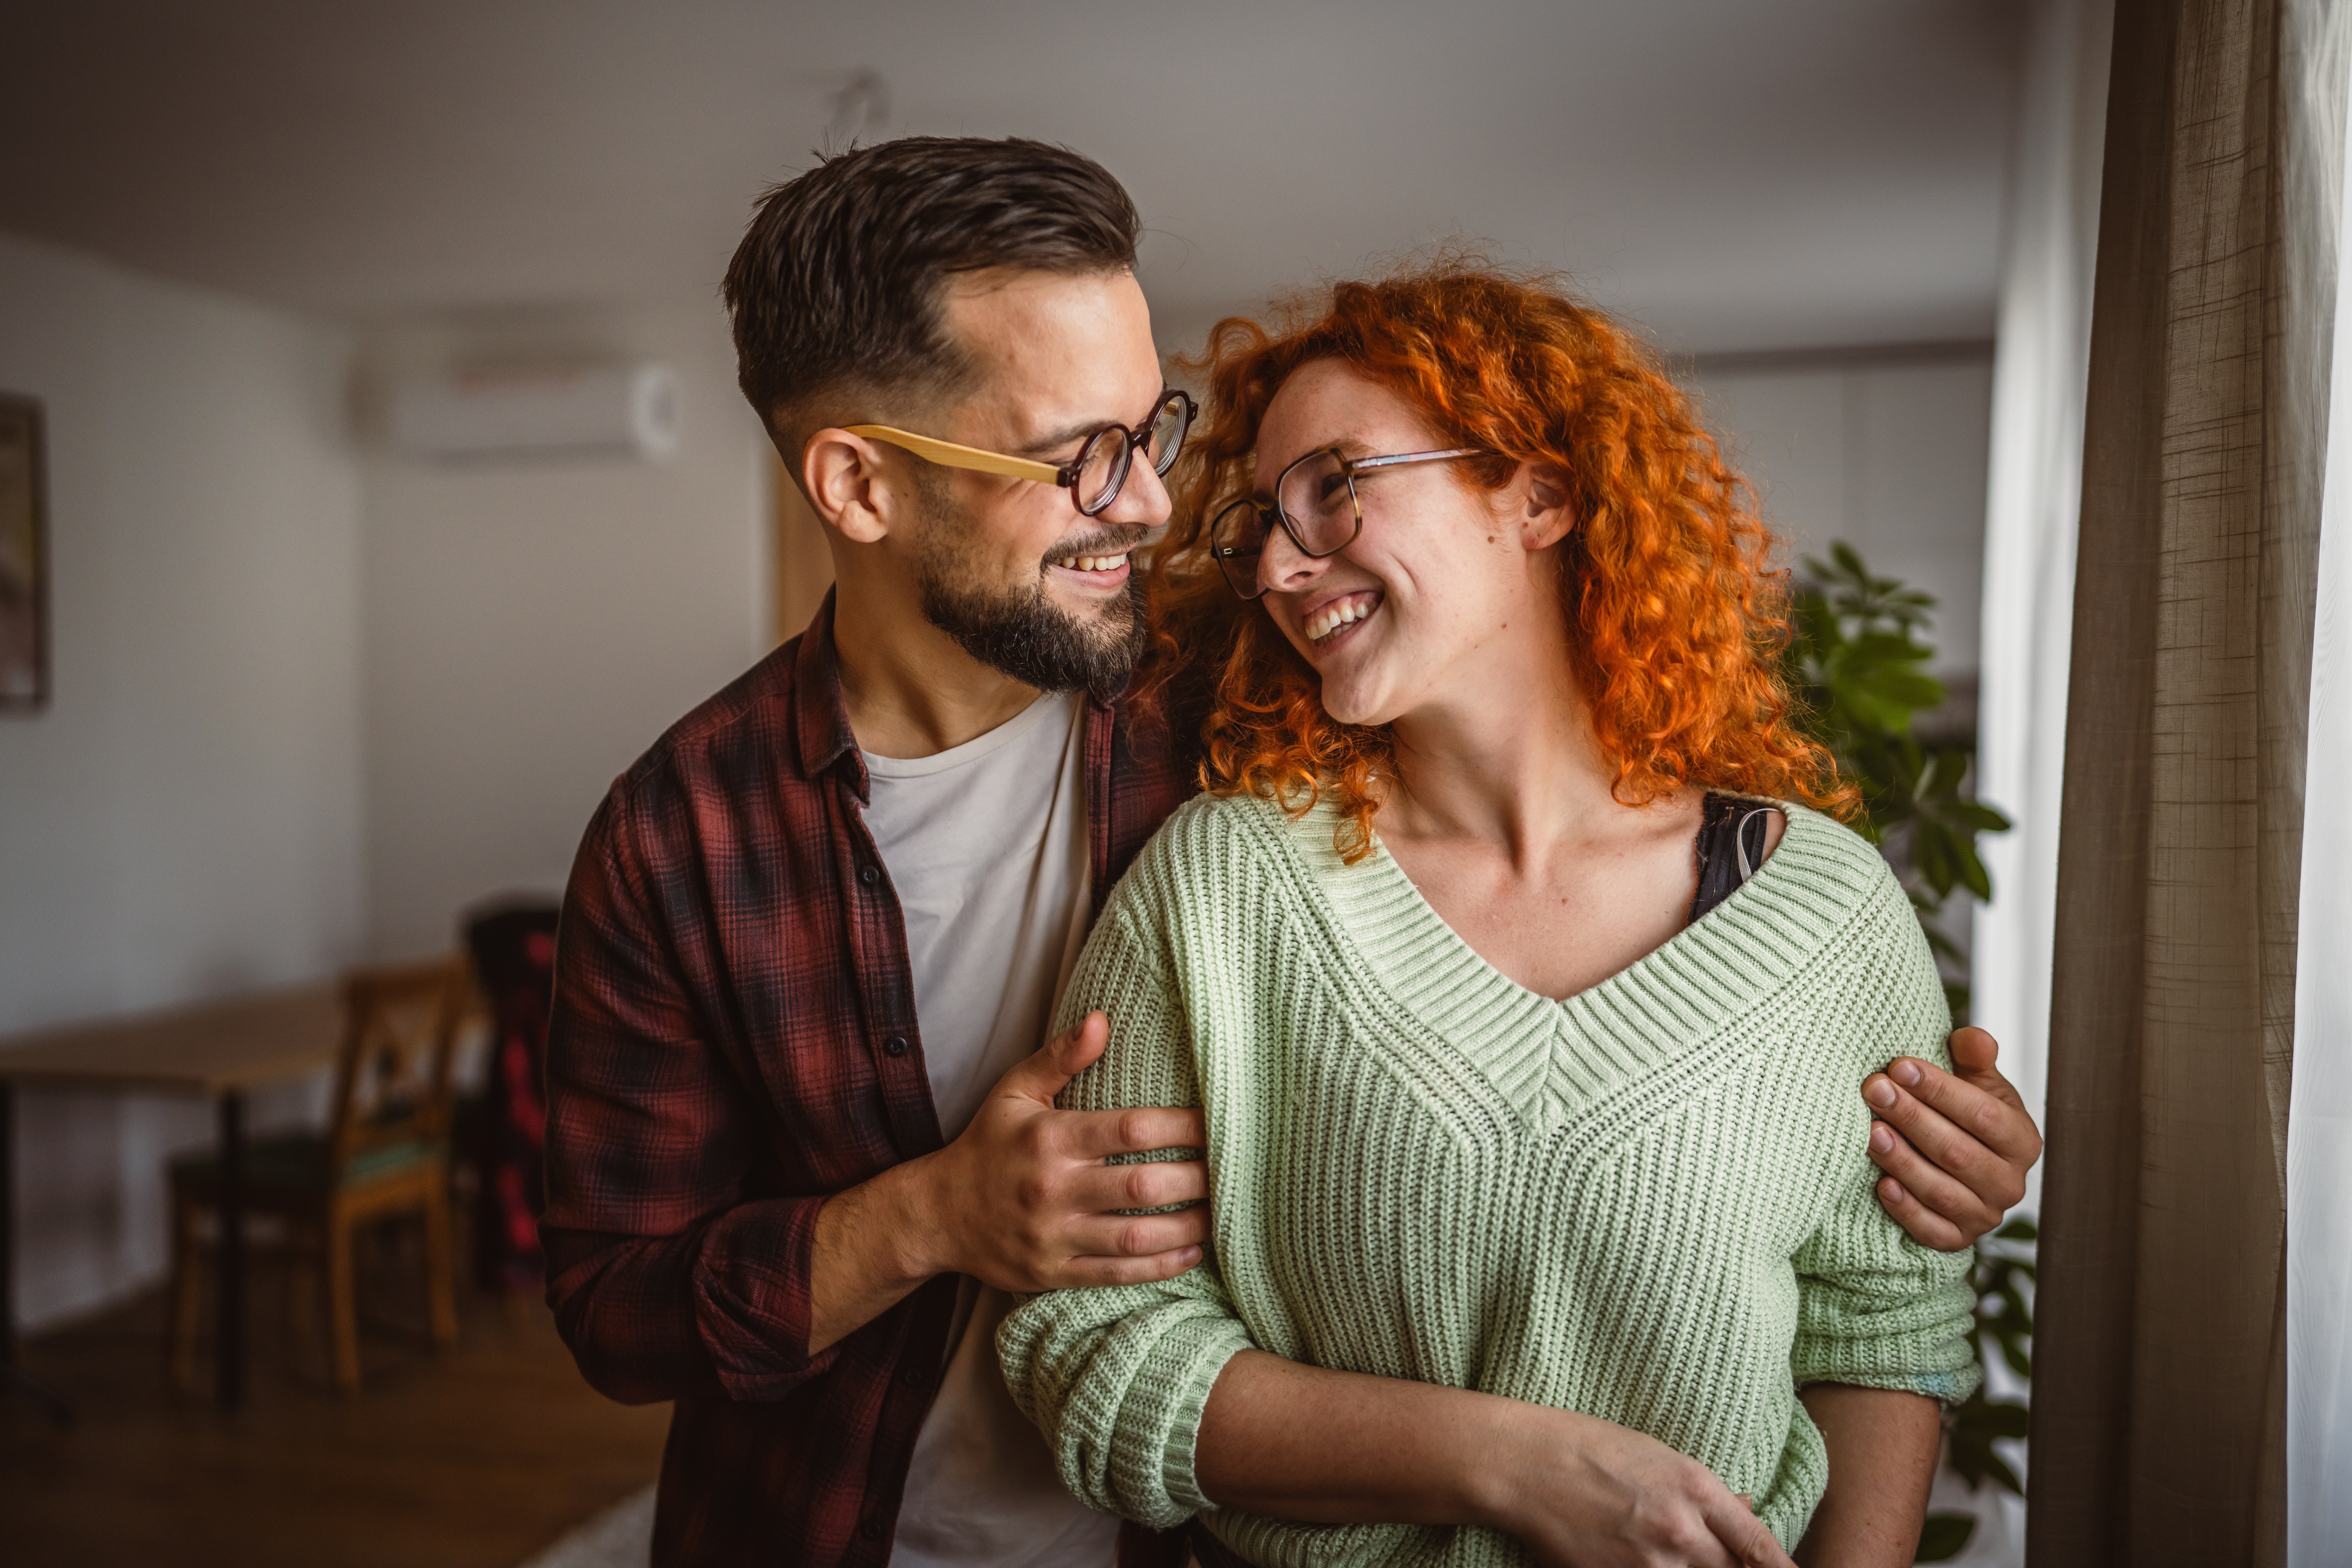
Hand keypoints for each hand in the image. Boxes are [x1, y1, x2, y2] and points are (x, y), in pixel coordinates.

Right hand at [904, 1011, 1210, 1291]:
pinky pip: (1117, 1275)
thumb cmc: (988, 1145)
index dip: (1183, 1127)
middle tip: (1232, 1172)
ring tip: (1221, 1214)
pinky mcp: (1052, 1273)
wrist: (937, 1214)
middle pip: (1142, 1186)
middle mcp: (1053, 1188)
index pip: (1132, 1130)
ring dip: (1188, 1227)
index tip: (1217, 1122)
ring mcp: (1053, 1236)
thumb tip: (1102, 1018)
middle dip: (1196, 1180)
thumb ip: (1061, 1057)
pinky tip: (1191, 1252)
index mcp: (1051, 1139)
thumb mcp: (1015, 1091)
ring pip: (1136, 1237)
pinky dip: (1160, 1267)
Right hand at [1484, 1407, 1795, 1567]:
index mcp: (1696, 1489)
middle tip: (1707, 1556)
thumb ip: (1705, 1491)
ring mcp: (1649, 1564)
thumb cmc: (1589, 1448)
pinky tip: (1635, 1559)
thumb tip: (1745, 1510)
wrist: (1525, 1464)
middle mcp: (1682, 1531)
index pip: (1761, 1548)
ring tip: (1658, 1549)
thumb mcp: (1657, 1455)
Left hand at [1861, 1026, 2042, 1249]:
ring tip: (1871, 1132)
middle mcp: (2010, 1183)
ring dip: (1904, 1161)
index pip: (1984, 1115)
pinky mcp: (1958, 1240)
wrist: (1960, 1164)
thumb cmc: (1967, 1116)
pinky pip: (1932, 1230)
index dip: (1940, 1090)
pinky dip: (1906, 1210)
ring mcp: (1986, 1216)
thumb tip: (1974, 1039)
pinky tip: (1881, 1186)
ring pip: (1942, 1191)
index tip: (1900, 1066)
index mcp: (2022, 1140)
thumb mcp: (1978, 1084)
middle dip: (1913, 1119)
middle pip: (1958, 1152)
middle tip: (1874, 1090)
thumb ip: (1974, 1060)